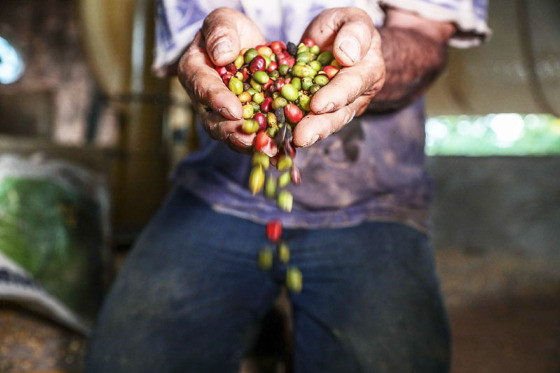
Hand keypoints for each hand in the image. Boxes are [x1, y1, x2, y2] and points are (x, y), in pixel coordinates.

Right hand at [177, 8, 266, 152]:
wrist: (244, 46)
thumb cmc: (229, 31)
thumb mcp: (224, 21)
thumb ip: (220, 32)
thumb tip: (222, 54)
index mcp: (195, 73)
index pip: (203, 88)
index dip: (218, 101)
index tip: (234, 110)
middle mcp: (206, 101)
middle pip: (215, 122)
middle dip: (234, 133)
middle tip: (252, 139)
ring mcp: (225, 116)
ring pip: (234, 135)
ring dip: (252, 145)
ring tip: (270, 150)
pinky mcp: (246, 123)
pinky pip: (254, 137)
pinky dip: (268, 145)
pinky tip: (284, 152)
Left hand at [293, 8, 385, 147]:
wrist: (336, 41)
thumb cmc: (345, 28)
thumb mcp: (352, 19)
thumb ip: (355, 31)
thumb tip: (347, 55)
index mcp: (368, 71)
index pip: (352, 85)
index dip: (335, 96)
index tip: (318, 105)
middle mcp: (356, 95)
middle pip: (339, 113)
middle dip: (320, 126)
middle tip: (302, 137)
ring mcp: (339, 107)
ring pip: (324, 123)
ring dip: (307, 134)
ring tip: (290, 141)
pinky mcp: (320, 113)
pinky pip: (307, 121)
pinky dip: (293, 128)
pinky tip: (279, 136)